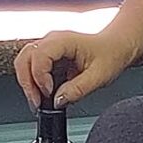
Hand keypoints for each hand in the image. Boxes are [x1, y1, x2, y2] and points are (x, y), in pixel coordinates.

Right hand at [14, 30, 134, 109]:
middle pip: (25, 58)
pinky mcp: (49, 55)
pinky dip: (32, 81)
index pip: (40, 56)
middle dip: (27, 82)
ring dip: (27, 82)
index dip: (40, 77)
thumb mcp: (99, 76)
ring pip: (24, 61)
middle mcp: (53, 40)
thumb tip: (58, 101)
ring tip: (37, 100)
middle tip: (37, 101)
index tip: (49, 93)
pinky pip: (31, 66)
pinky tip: (42, 93)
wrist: (117, 46)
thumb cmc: (111, 54)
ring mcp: (49, 47)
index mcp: (64, 40)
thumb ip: (78, 89)